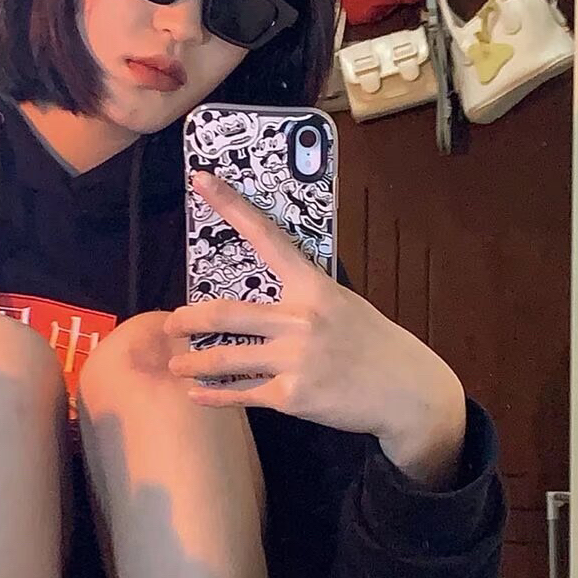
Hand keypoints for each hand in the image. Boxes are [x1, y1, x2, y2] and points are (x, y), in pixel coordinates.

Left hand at [167, 171, 467, 483]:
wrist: (407, 393)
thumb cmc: (375, 347)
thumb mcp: (345, 306)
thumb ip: (307, 298)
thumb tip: (272, 293)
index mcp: (313, 287)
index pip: (267, 237)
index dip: (231, 206)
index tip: (202, 180)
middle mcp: (300, 319)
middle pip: (226, 313)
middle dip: (189, 320)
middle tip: (170, 324)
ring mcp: (295, 359)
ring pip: (226, 358)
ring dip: (193, 363)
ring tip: (176, 364)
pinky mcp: (292, 396)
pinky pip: (241, 394)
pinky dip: (214, 396)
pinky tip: (197, 395)